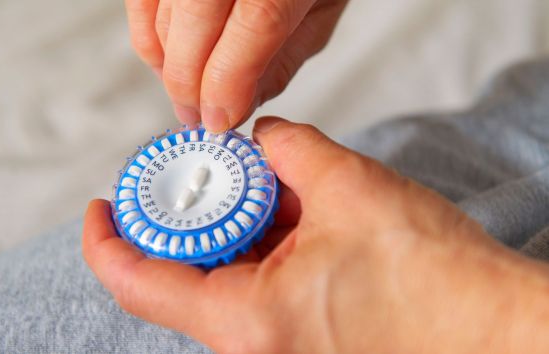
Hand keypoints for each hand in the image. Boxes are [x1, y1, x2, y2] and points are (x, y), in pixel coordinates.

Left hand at [83, 117, 548, 352]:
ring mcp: (275, 342)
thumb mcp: (350, 188)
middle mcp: (250, 342)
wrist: (492, 332)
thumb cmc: (430, 278)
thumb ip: (291, 148)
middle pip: (182, 273)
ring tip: (260, 185)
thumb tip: (265, 135)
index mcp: (244, 319)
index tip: (102, 202)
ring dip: (232, 225)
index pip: (139, 281)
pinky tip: (287, 211)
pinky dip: (260, 242)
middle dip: (188, 216)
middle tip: (204, 172)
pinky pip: (257, 284)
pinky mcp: (300, 334)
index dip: (108, 238)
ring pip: (223, 275)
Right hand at [125, 0, 347, 131]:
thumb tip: (238, 107)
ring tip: (187, 94)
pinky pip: (141, 5)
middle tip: (196, 117)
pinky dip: (148, 39)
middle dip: (190, 88)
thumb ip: (282, 61)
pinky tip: (168, 62)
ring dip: (170, 69)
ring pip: (162, 20)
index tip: (220, 120)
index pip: (253, 28)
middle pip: (194, 28)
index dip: (228, 86)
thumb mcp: (320, 12)